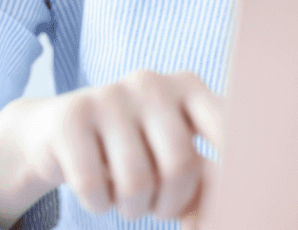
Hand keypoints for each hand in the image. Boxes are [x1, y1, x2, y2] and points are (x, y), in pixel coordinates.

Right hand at [0, 70, 223, 227]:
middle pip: (180, 164)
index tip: (242, 195)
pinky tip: (95, 188)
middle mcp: (151, 82)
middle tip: (157, 208)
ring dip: (132, 208)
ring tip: (125, 198)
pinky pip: (94, 185)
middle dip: (170, 203)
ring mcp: (109, 94)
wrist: (55, 132)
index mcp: (188, 86)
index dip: (236, 166)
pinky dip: (98, 203)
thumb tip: (219, 215)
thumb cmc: (130, 149)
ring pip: (137, 181)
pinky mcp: (71, 116)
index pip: (226, 126)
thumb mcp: (171, 158)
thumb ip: (205, 181)